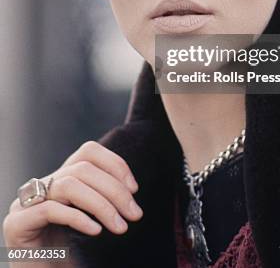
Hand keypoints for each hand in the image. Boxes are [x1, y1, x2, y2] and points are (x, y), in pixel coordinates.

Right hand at [3, 140, 142, 250]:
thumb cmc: (67, 256)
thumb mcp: (89, 219)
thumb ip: (102, 199)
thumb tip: (132, 190)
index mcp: (59, 180)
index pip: (88, 151)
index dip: (115, 164)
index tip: (134, 189)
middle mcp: (41, 186)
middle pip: (82, 168)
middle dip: (114, 190)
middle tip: (134, 214)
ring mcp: (25, 204)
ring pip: (69, 185)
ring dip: (101, 204)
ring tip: (120, 226)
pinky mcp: (16, 224)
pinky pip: (50, 210)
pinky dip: (78, 218)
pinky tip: (96, 231)